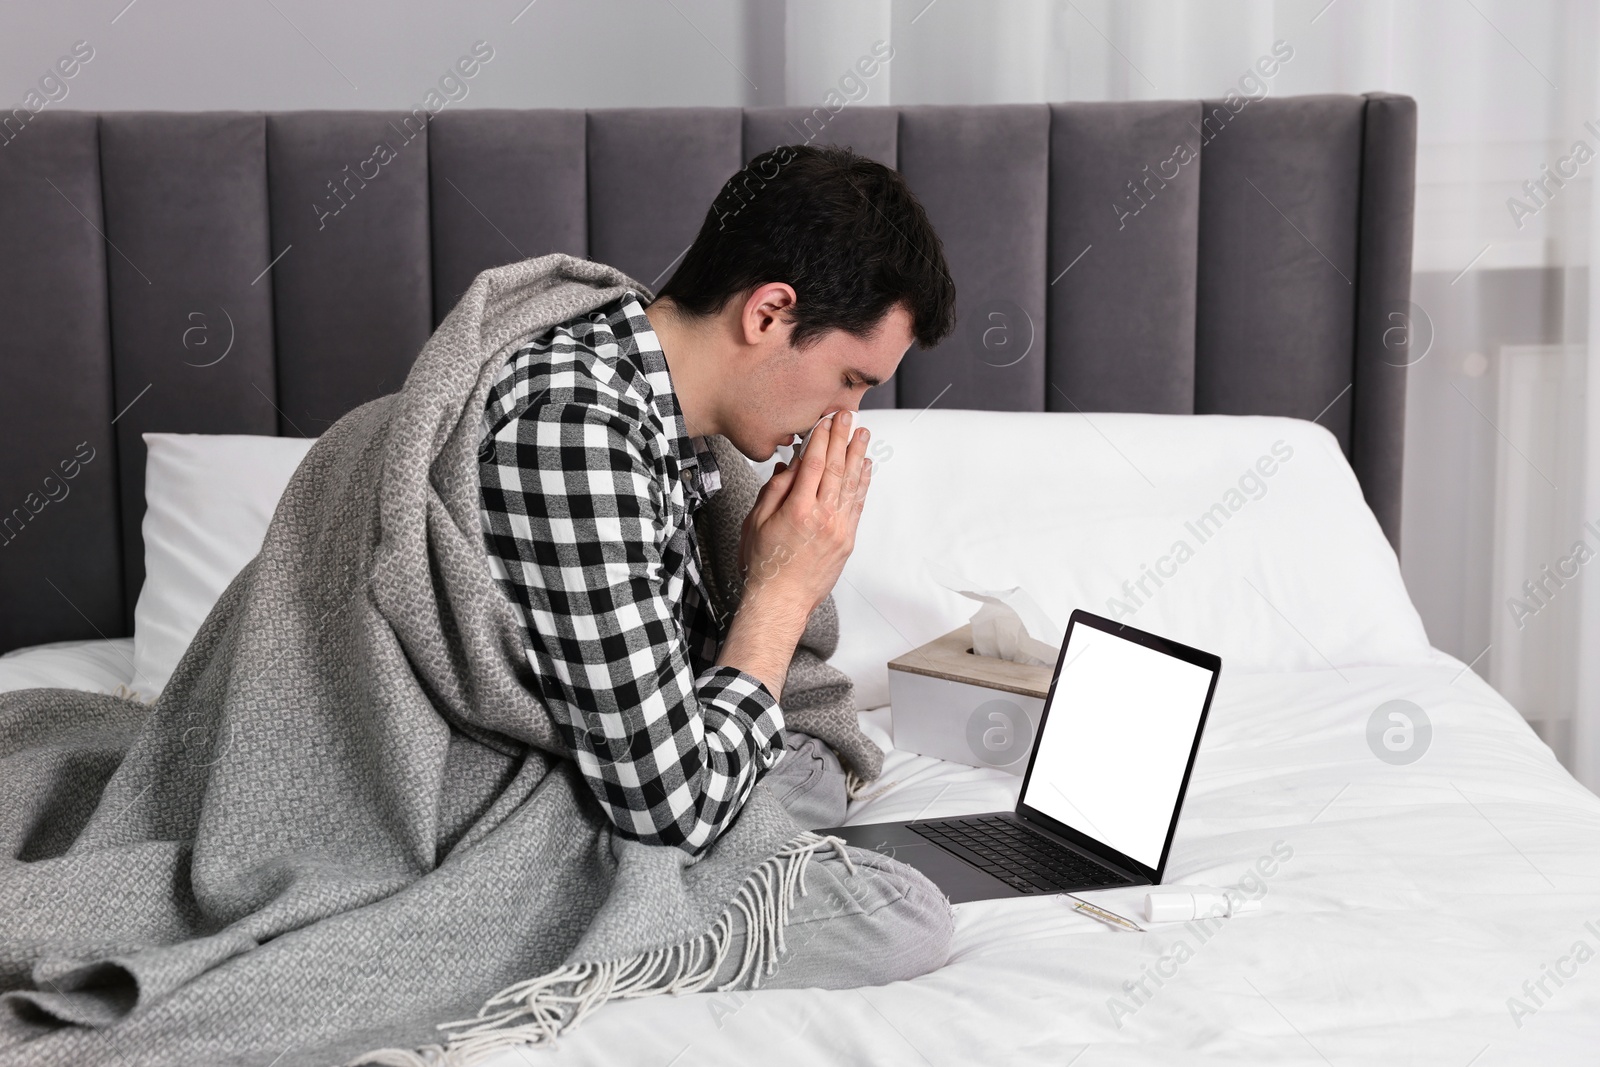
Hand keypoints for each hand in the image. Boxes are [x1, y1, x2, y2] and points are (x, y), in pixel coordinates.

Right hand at [738, 409, 872, 616]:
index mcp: (797, 509)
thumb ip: (774, 490)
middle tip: (848, 415)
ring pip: (852, 484)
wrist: (781, 601)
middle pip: (837, 468)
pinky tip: (866, 466)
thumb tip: (791, 465)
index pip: (815, 463)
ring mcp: (839, 529)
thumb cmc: (763, 564)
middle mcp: (823, 516)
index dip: (822, 438)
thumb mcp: (756, 522)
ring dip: (858, 455)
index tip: (825, 420)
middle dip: (843, 438)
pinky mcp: (847, 540)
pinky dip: (863, 483)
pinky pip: (858, 504)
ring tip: (863, 433)